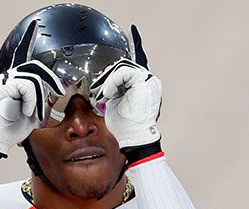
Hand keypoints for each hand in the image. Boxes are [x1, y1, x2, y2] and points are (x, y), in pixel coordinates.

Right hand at [0, 21, 64, 155]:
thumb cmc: (14, 126)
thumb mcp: (34, 110)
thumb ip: (42, 97)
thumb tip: (56, 92)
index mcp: (15, 79)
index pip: (22, 54)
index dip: (28, 38)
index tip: (35, 26)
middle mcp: (8, 76)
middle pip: (36, 67)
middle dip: (51, 80)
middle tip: (60, 91)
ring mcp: (5, 80)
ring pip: (34, 79)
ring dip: (40, 99)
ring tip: (35, 113)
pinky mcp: (4, 86)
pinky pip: (28, 86)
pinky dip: (32, 101)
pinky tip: (27, 111)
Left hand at [90, 25, 161, 148]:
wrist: (134, 138)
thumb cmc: (125, 126)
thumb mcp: (116, 102)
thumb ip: (115, 88)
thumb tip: (105, 84)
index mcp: (144, 84)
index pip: (139, 59)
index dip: (137, 43)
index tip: (133, 30)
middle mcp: (149, 80)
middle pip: (123, 65)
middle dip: (107, 77)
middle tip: (100, 93)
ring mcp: (149, 80)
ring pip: (122, 67)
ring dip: (108, 81)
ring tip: (104, 96)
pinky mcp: (144, 82)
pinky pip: (122, 72)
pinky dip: (111, 82)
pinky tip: (108, 95)